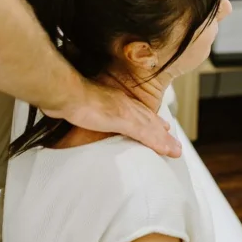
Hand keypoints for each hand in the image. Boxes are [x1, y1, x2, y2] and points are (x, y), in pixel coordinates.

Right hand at [44, 78, 181, 157]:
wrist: (66, 91)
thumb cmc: (67, 95)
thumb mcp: (78, 103)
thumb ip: (84, 109)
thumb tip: (77, 116)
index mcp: (114, 100)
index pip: (136, 111)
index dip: (149, 119)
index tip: (161, 126)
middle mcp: (123, 103)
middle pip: (147, 119)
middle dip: (161, 131)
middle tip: (173, 142)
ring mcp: (125, 111)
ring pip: (150, 128)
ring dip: (164, 140)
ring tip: (176, 151)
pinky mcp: (124, 120)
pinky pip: (146, 133)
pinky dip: (158, 142)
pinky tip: (168, 151)